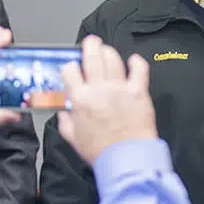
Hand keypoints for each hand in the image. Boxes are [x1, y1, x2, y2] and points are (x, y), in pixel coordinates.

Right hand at [58, 35, 156, 165]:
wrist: (126, 161)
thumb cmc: (101, 152)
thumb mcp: (73, 138)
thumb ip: (66, 122)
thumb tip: (64, 113)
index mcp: (81, 99)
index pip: (70, 70)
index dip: (69, 66)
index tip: (72, 68)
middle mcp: (99, 90)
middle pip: (92, 57)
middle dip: (90, 46)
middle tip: (91, 42)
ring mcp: (120, 89)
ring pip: (113, 60)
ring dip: (109, 51)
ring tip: (107, 50)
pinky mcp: (138, 93)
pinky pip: (139, 70)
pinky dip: (136, 62)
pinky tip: (134, 60)